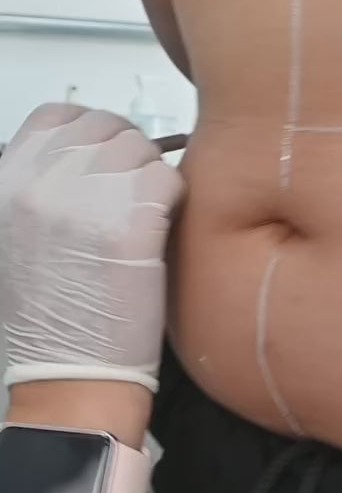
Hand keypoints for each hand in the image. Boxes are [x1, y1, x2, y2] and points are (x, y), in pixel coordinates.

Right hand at [0, 104, 183, 397]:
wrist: (67, 376)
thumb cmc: (49, 319)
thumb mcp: (15, 237)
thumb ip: (42, 187)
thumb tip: (87, 155)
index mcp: (8, 182)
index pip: (56, 116)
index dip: (90, 131)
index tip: (106, 159)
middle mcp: (40, 182)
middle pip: (106, 127)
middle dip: (129, 155)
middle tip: (134, 196)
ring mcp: (85, 198)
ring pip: (142, 149)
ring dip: (151, 179)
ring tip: (144, 221)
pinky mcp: (130, 223)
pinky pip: (168, 178)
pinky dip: (173, 201)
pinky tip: (159, 232)